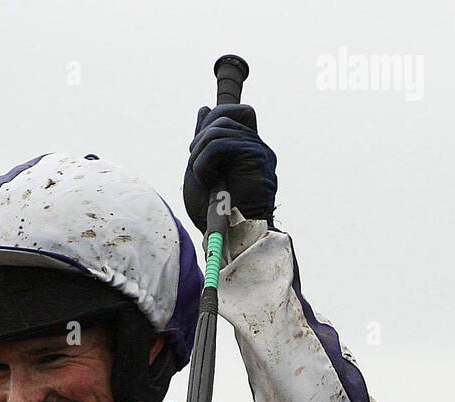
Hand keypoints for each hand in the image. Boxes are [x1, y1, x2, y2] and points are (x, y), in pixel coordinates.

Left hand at [183, 103, 276, 233]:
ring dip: (199, 154)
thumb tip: (204, 109)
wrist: (228, 239)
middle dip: (200, 136)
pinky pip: (221, 143)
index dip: (214, 118)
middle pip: (224, 114)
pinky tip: (207, 181)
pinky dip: (204, 162)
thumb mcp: (201, 170)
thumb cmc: (214, 215)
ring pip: (219, 128)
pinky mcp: (257, 158)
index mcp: (245, 149)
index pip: (236, 111)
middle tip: (196, 164)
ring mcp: (259, 151)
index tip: (198, 148)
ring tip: (203, 180)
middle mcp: (256, 146)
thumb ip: (204, 142)